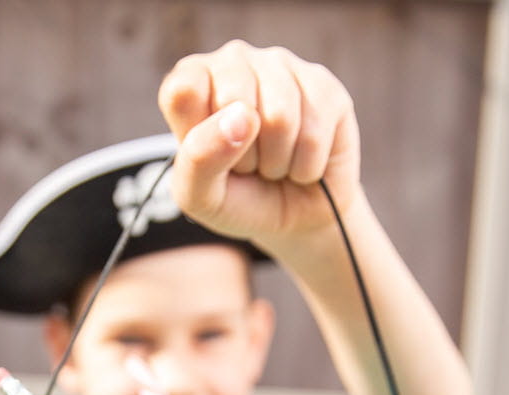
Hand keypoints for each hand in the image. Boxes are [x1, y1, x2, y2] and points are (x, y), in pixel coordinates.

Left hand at [158, 41, 361, 252]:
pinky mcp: (324, 85)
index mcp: (192, 79)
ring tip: (274, 163)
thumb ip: (199, 158)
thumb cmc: (238, 199)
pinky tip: (302, 161)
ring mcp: (282, 66)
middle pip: (235, 101)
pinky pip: (315, 131)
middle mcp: (234, 60)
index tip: (210, 156)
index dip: (200, 138)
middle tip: (247, 164)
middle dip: (243, 154)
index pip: (184, 92)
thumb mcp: (199, 195)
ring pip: (280, 117)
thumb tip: (242, 116)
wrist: (294, 220)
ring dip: (277, 161)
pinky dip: (307, 165)